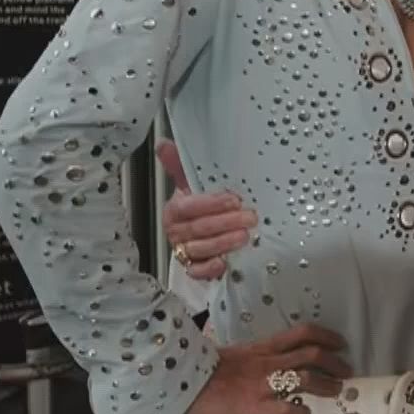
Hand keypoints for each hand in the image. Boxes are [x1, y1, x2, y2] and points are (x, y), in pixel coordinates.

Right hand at [159, 140, 253, 281]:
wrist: (207, 229)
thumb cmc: (202, 204)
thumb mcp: (194, 183)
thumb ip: (180, 164)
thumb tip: (163, 142)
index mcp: (175, 209)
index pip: (188, 206)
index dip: (211, 204)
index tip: (233, 199)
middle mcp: (177, 231)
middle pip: (198, 228)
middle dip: (225, 223)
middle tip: (250, 217)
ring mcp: (185, 250)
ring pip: (200, 249)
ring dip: (223, 243)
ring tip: (245, 236)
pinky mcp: (194, 267)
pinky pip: (197, 271)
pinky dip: (210, 269)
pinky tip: (224, 263)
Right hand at [183, 324, 351, 413]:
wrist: (183, 384)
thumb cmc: (203, 369)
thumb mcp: (235, 354)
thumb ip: (255, 356)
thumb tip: (268, 359)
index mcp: (263, 347)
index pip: (302, 333)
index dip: (326, 336)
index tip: (340, 342)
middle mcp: (269, 362)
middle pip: (313, 355)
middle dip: (335, 362)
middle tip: (347, 370)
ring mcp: (265, 384)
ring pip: (307, 379)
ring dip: (327, 385)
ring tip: (337, 390)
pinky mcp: (257, 406)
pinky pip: (287, 409)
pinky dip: (299, 412)